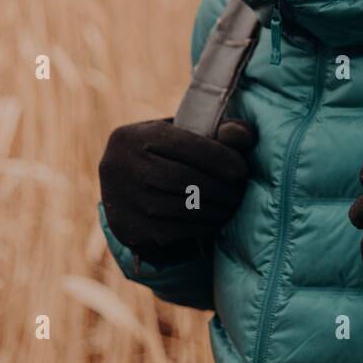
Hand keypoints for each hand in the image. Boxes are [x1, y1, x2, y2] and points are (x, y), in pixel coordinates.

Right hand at [99, 117, 256, 264]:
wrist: (117, 187)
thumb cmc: (161, 154)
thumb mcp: (179, 133)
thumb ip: (216, 130)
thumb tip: (244, 134)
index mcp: (135, 137)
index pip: (184, 145)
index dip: (219, 158)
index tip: (242, 170)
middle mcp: (120, 167)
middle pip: (182, 179)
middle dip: (219, 188)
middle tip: (240, 193)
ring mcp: (121, 201)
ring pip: (179, 207)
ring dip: (214, 210)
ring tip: (231, 206)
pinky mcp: (127, 230)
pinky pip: (172, 231)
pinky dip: (200, 227)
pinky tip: (214, 220)